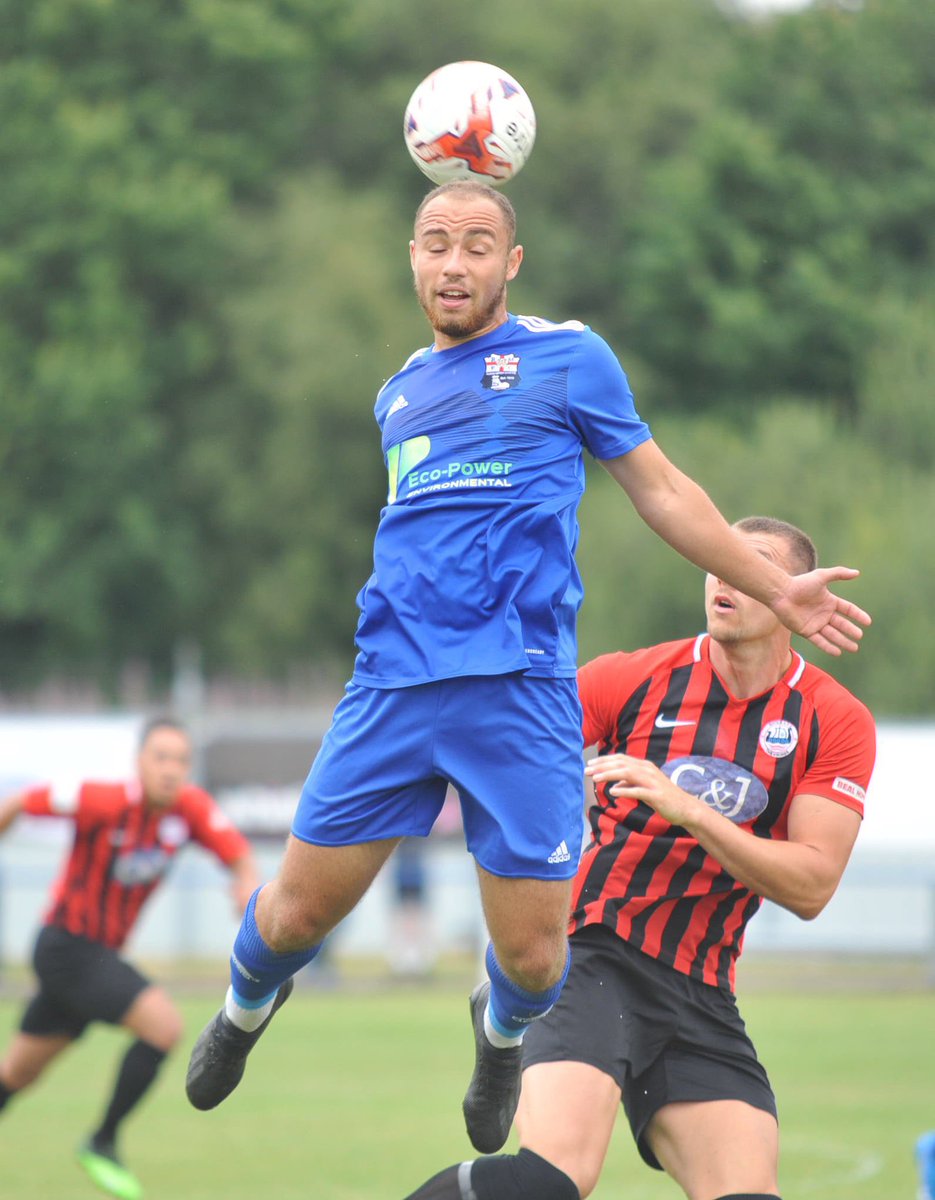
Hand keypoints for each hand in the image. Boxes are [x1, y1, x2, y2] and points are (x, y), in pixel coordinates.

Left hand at [585, 754, 701, 826]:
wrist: (685, 808)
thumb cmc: (664, 798)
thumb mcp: (644, 788)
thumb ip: (630, 784)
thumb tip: (615, 785)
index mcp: (644, 766)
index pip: (620, 759)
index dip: (604, 760)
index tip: (589, 763)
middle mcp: (648, 770)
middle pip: (621, 764)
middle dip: (602, 766)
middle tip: (586, 770)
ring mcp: (652, 782)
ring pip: (628, 773)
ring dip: (610, 774)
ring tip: (595, 778)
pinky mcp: (656, 795)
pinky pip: (638, 791)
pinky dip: (625, 790)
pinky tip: (613, 791)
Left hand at [770, 566, 870, 655]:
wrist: (781, 593)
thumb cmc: (800, 583)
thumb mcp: (821, 576)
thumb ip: (839, 573)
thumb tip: (857, 573)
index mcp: (829, 601)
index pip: (848, 609)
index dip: (858, 615)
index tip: (868, 622)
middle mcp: (823, 613)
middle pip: (841, 624)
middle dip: (851, 631)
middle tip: (859, 636)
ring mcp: (815, 623)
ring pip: (832, 635)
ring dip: (843, 641)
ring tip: (854, 648)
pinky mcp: (805, 631)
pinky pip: (819, 641)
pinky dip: (828, 647)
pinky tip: (838, 652)